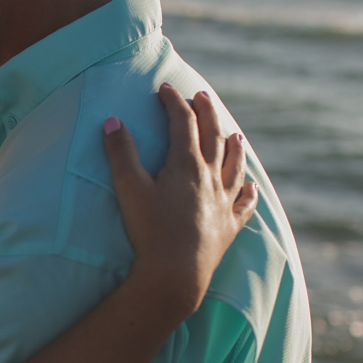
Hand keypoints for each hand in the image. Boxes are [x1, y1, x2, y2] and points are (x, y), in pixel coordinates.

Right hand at [102, 85, 257, 317]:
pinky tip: (250, 187)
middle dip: (207, 113)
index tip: (165, 89)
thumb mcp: (129, 188)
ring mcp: (224, 202)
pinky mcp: (230, 226)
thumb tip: (112, 121)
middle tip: (203, 97)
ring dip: (234, 147)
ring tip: (235, 135)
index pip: (182, 122)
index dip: (173, 102)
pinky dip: (248, 193)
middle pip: (213, 136)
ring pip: (235, 166)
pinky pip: (244, 204)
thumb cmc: (150, 230)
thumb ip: (121, 153)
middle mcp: (211, 177)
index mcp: (186, 164)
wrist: (176, 273)